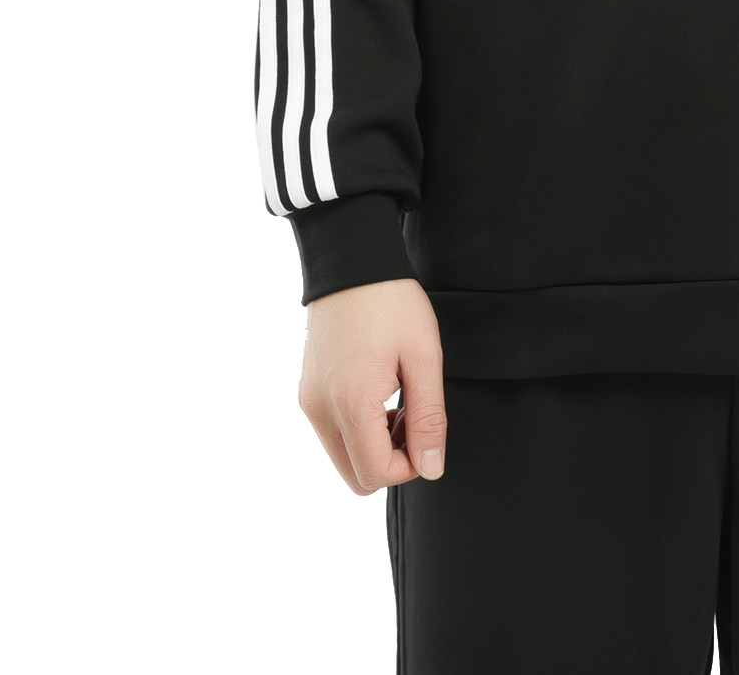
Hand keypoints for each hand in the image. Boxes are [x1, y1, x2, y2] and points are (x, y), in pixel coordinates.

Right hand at [298, 277, 446, 494]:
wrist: (352, 262)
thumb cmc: (393, 302)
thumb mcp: (424, 356)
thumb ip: (429, 417)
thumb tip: (431, 467)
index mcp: (350, 402)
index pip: (376, 473)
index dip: (411, 465)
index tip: (428, 429)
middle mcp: (320, 410)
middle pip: (356, 476)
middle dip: (392, 459)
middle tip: (415, 414)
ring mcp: (309, 402)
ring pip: (344, 457)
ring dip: (375, 444)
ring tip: (399, 397)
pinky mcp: (306, 392)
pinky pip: (332, 433)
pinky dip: (358, 427)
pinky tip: (380, 391)